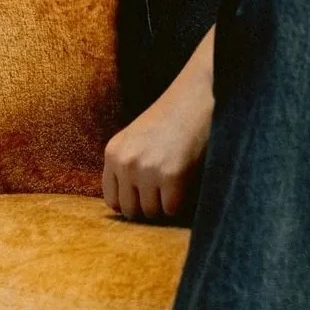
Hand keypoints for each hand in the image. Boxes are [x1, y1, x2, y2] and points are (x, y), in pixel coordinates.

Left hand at [103, 51, 213, 220]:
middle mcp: (125, 162)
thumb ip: (126, 167)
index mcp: (113, 152)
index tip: (146, 197)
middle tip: (164, 191)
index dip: (132, 202)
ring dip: (166, 204)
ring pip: (152, 212)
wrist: (196, 97)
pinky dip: (181, 202)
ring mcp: (146, 170)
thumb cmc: (171, 119)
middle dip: (149, 206)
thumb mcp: (135, 139)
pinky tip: (186, 181)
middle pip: (130, 210)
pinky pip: (172, 209)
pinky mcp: (171, 176)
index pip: (113, 200)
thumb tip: (126, 209)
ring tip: (175, 181)